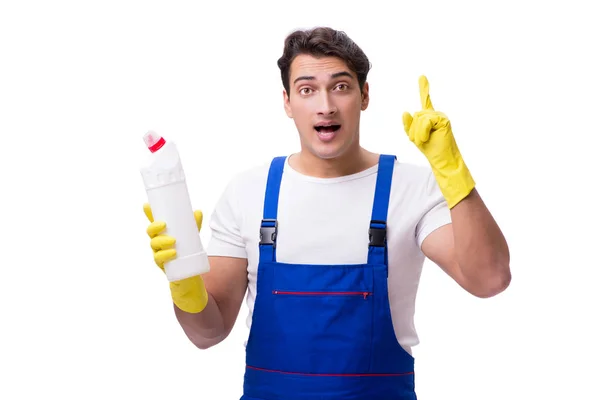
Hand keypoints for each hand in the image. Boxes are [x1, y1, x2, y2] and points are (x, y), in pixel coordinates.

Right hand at [144, 203, 207, 312]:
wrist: (189, 277)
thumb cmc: (186, 255)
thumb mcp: (191, 238)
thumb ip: (194, 226)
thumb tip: (197, 211)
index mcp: (161, 236)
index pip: (153, 224)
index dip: (148, 215)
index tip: (146, 206)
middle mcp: (157, 246)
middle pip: (150, 234)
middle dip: (154, 228)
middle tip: (164, 224)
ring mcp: (160, 256)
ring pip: (154, 247)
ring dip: (161, 242)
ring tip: (173, 241)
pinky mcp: (165, 267)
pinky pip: (160, 261)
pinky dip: (166, 256)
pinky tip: (172, 253)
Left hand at [402, 75, 474, 207]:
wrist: (443, 161)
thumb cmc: (431, 150)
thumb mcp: (415, 137)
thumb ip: (409, 125)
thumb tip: (405, 112)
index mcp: (430, 117)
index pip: (425, 100)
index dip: (424, 88)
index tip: (422, 76)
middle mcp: (436, 114)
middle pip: (415, 116)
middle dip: (414, 131)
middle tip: (422, 141)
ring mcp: (441, 116)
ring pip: (419, 119)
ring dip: (418, 134)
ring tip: (426, 141)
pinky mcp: (443, 120)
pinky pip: (425, 122)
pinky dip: (422, 133)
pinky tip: (428, 139)